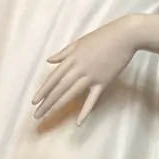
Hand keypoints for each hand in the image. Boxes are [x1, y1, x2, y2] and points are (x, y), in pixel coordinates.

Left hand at [33, 14, 158, 124]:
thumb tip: (49, 60)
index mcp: (71, 58)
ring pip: (71, 93)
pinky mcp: (103, 82)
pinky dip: (85, 111)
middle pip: (59, 88)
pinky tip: (78, 122)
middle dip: (47, 102)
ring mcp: (90, 76)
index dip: (43, 91)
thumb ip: (64, 53)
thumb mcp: (80, 42)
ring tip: (48, 116)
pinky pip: (92, 99)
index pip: (53, 78)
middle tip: (37, 115)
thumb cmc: (102, 36)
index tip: (34, 102)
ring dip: (58, 105)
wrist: (124, 36)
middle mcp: (78, 68)